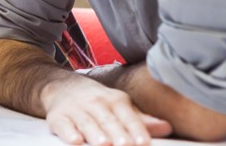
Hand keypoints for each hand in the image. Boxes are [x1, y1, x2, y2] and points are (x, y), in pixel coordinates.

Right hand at [42, 74, 171, 145]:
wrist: (60, 86)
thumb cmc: (98, 102)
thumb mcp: (119, 106)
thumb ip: (141, 120)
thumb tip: (168, 128)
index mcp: (115, 100)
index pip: (127, 115)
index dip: (136, 129)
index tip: (143, 142)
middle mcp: (95, 102)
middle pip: (108, 120)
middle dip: (117, 133)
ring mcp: (75, 109)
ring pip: (87, 122)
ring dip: (95, 134)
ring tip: (104, 144)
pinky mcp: (57, 117)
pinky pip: (63, 125)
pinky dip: (68, 132)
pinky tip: (75, 140)